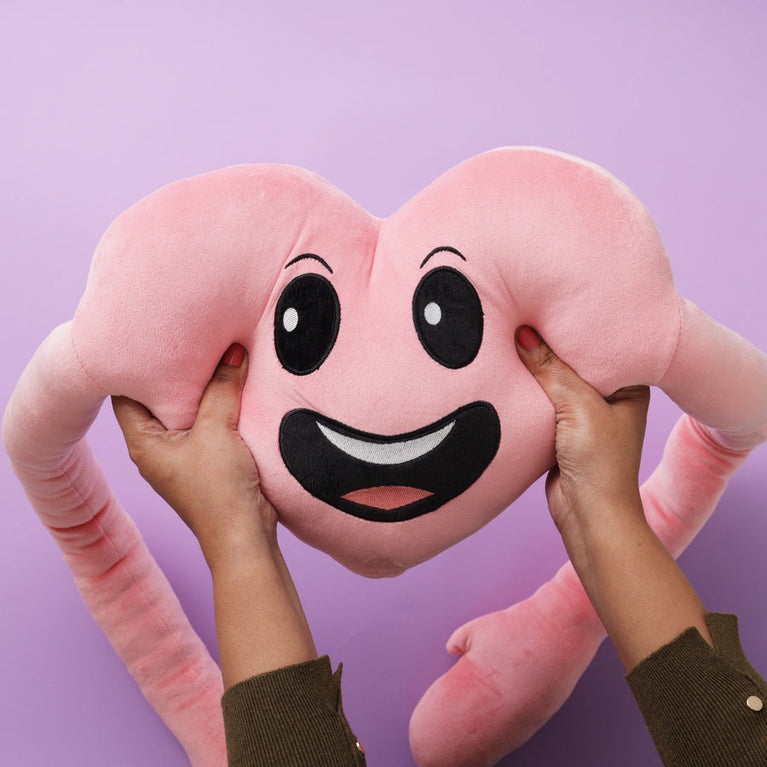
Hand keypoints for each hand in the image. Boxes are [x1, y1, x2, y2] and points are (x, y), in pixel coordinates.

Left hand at [112, 343, 276, 565]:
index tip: (149, 337)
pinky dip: (217, 406)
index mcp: (144, 442)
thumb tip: (233, 352)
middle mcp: (157, 449)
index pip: (125, 393)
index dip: (133, 365)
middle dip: (173, 372)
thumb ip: (222, 388)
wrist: (244, 536)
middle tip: (187, 339)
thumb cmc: (218, 489)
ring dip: (200, 390)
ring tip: (213, 356)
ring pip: (186, 412)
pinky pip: (207, 424)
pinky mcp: (206, 462)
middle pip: (158, 399)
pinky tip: (233, 387)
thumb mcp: (217, 430)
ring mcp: (182, 457)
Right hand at [514, 325, 649, 537]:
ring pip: (553, 385)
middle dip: (548, 350)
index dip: (573, 329)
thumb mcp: (578, 406)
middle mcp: (608, 399)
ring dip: (534, 374)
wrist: (588, 515)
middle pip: (572, 364)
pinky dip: (527, 396)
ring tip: (511, 343)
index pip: (598, 347)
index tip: (546, 307)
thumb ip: (550, 368)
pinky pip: (541, 405)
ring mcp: (583, 417)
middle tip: (522, 320)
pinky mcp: (561, 433)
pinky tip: (510, 377)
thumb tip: (524, 334)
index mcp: (627, 386)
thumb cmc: (600, 463)